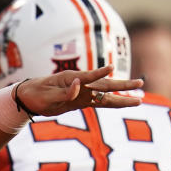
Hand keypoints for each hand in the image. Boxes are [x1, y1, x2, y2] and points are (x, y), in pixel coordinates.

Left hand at [16, 66, 142, 115]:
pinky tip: (125, 103)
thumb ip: (64, 92)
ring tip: (140, 98)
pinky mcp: (81, 101)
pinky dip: (113, 103)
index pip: (88, 76)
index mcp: (70, 79)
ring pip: (106, 95)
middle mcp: (80, 84)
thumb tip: (79, 85)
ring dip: (122, 96)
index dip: (99, 73)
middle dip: (123, 85)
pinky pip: (100, 102)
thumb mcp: (47, 96)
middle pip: (104, 84)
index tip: (111, 67)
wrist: (29, 97)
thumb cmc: (36, 95)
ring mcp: (82, 92)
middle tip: (140, 83)